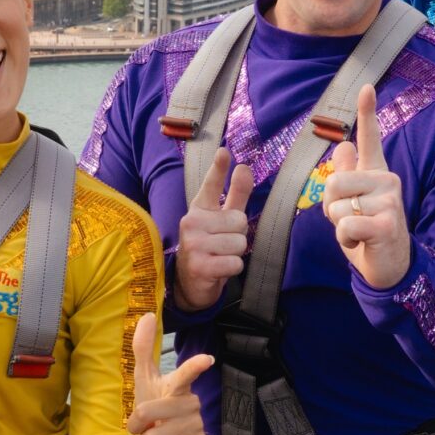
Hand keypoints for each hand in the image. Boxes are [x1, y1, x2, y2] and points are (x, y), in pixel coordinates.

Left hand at [123, 312, 216, 434]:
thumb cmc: (154, 405)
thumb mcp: (145, 378)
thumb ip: (144, 348)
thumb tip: (146, 314)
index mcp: (177, 385)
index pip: (186, 373)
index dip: (194, 366)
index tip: (207, 359)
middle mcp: (191, 402)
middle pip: (148, 410)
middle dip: (138, 423)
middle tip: (146, 424)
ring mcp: (197, 423)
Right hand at [172, 148, 252, 312]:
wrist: (189, 282)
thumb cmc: (210, 246)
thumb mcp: (222, 219)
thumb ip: (236, 195)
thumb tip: (244, 167)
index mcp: (199, 209)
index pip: (210, 185)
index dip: (219, 169)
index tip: (224, 152)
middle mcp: (192, 222)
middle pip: (239, 221)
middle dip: (238, 235)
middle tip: (223, 243)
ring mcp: (193, 244)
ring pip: (239, 243)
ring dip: (235, 253)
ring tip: (220, 256)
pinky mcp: (200, 266)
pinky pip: (235, 262)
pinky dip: (232, 268)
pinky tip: (219, 269)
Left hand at [323, 83, 410, 289]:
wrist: (389, 266)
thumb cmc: (367, 231)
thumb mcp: (353, 201)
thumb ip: (349, 175)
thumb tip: (342, 146)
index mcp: (376, 173)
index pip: (370, 138)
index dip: (367, 112)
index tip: (366, 86)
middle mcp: (387, 180)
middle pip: (333, 182)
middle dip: (330, 207)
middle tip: (349, 219)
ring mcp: (390, 201)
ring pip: (337, 207)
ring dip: (339, 226)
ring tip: (358, 231)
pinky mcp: (387, 224)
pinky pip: (346, 225)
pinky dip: (345, 239)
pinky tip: (361, 242)